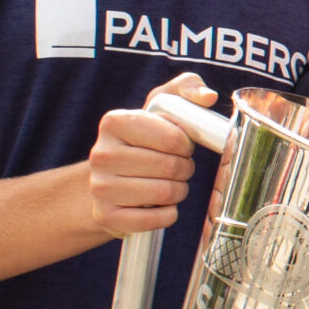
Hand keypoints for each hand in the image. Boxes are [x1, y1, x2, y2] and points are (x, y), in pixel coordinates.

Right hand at [89, 74, 214, 236]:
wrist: (109, 181)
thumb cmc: (143, 142)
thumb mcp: (160, 108)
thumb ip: (186, 89)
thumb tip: (208, 96)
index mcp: (114, 122)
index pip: (174, 138)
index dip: (186, 145)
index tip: (180, 146)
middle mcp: (101, 154)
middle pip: (171, 167)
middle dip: (184, 169)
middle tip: (177, 167)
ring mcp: (100, 188)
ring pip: (165, 194)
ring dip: (178, 191)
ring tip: (168, 184)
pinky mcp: (106, 217)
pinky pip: (156, 220)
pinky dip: (167, 214)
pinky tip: (159, 205)